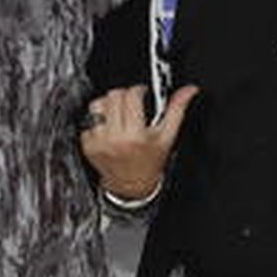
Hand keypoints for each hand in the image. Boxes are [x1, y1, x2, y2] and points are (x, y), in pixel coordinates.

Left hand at [81, 84, 198, 200]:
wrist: (132, 185)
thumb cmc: (151, 162)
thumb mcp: (168, 137)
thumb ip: (177, 110)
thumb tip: (189, 90)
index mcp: (135, 135)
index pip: (131, 96)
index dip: (139, 91)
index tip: (142, 95)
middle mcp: (115, 138)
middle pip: (113, 96)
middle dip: (124, 95)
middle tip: (131, 104)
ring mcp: (99, 142)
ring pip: (97, 105)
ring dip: (108, 105)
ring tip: (119, 114)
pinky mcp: (88, 145)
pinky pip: (88, 119)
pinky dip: (98, 119)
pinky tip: (110, 127)